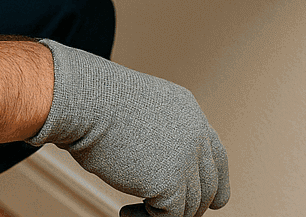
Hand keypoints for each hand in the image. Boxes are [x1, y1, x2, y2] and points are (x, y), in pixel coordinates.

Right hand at [27, 40, 228, 216]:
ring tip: (133, 212)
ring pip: (190, 205)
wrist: (88, 101)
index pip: (216, 155)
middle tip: (160, 214)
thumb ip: (159, 134)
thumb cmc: (97, 102)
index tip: (216, 202)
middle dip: (191, 206)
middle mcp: (195, 134)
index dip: (216, 182)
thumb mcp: (141, 111)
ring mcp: (186, 158)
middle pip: (209, 184)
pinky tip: (126, 213)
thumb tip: (157, 169)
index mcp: (189, 112)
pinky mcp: (171, 182)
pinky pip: (170, 216)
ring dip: (163, 214)